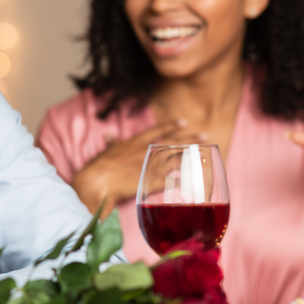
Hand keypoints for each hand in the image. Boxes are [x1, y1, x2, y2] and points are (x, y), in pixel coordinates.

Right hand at [72, 120, 205, 214]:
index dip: (171, 126)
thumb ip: (111, 142)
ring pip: (176, 159)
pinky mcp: (150, 181)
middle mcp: (146, 152)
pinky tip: (193, 180)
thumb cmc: (99, 166)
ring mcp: (149, 166)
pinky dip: (182, 181)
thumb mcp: (106, 151)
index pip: (157, 131)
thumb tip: (108, 134)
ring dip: (192, 158)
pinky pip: (170, 181)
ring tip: (205, 156)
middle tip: (205, 136)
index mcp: (135, 143)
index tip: (184, 122)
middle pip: (173, 143)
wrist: (97, 180)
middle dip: (190, 139)